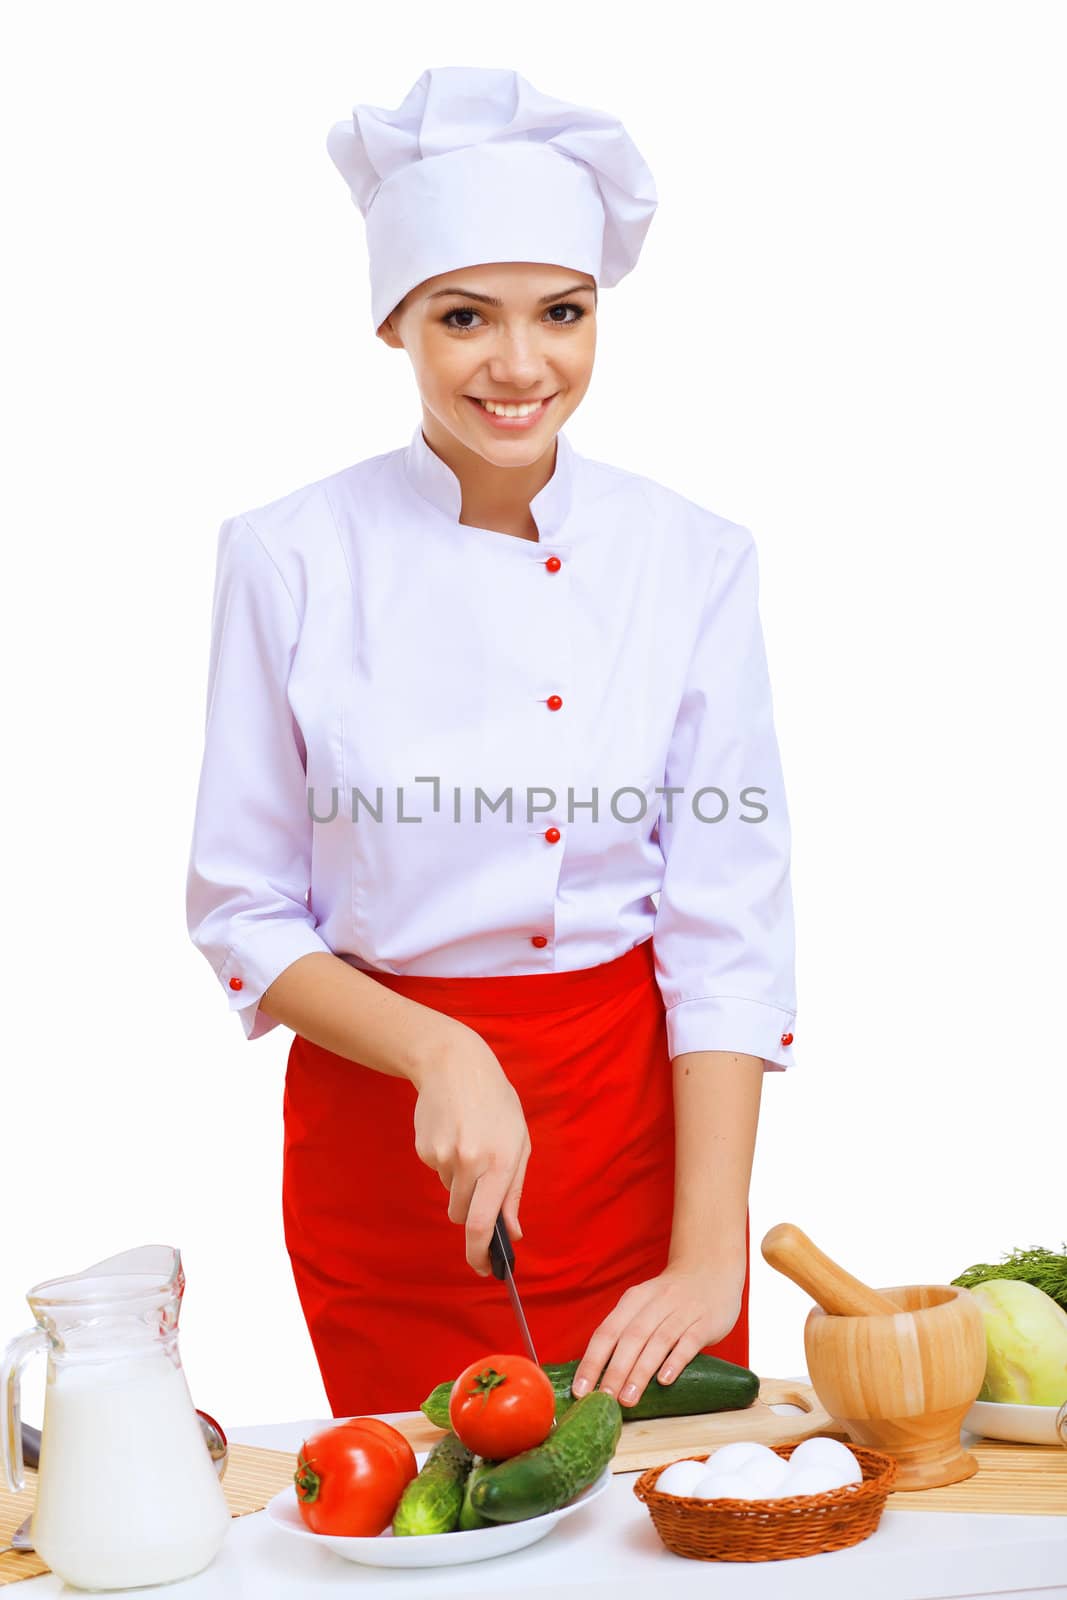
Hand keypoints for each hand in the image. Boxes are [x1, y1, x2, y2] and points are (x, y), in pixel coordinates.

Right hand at [410, 1019, 530, 1277]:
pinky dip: (445, 1162)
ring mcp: (443, 1156)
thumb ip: (514, 1191)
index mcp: (500, 1162)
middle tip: (479, 1179)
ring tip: (469, 1143)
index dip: (481, 1253)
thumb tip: (513, 1233)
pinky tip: (453, 1132)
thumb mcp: (518, 1142)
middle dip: (472, 1210)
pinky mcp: (424, 1150)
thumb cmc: (496, 1104)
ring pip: (450, 1193)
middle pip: (463, 1215)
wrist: (455, 1064)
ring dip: (460, 1182)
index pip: (485, 1223)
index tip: (484, 1269)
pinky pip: (437, 1172)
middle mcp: (470, 1162)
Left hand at [569, 1255, 746, 1407]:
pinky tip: (664, 1380)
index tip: (580, 1389)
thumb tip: (598, 1373)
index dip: (592, 1361)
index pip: (607, 1332)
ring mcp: (682, 1311)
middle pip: (631, 1338)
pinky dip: (675, 1360)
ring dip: (640, 1371)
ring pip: (657, 1341)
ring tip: (628, 1398)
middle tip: (604, 1399)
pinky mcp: (705, 1321)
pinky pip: (689, 1341)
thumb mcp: (644, 1305)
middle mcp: (656, 1302)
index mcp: (634, 1300)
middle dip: (615, 1370)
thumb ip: (625, 1331)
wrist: (711, 1269)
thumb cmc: (670, 1298)